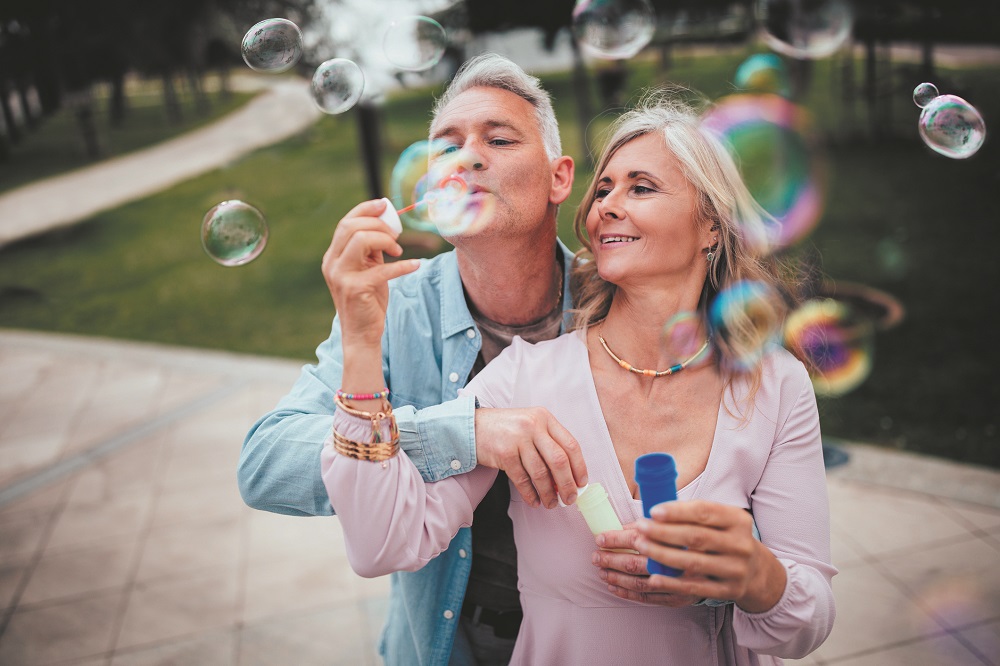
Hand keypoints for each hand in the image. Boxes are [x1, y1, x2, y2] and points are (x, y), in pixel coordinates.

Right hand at [322, 199, 420, 346]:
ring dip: (385, 240)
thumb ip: (370, 249)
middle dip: (378, 225)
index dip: (365, 210)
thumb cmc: (368, 299)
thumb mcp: (366, 269)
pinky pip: (383, 269)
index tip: (384, 204)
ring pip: (360, 240)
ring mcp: (341, 276)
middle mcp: (332, 264)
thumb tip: (386, 224)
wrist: (361, 333)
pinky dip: (403, 265)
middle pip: (351, 227)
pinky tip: (415, 265)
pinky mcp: (356, 289)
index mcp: (332, 256)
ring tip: (399, 251)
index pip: (345, 223)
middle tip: (396, 237)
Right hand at [474, 407, 587, 508]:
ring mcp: (518, 439)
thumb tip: (567, 476)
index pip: (570, 444)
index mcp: (545, 418)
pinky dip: (530, 494)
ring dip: (548, 493)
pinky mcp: (504, 453)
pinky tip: (534, 501)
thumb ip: (549, 443)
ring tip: (551, 504)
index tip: (581, 483)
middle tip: (570, 498)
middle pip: (559, 460)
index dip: (579, 467)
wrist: (473, 426)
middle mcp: (533, 426)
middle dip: (567, 484)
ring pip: (541, 473)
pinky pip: (522, 479)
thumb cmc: (506, 429)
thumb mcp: (531, 425)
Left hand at [591, 525, 700, 606]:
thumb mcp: (693, 519)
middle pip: (644, 558)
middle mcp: (689, 559)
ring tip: (600, 568)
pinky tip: (613, 586)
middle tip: (597, 552)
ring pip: (644, 581)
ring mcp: (685, 582)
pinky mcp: (682, 597)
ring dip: (618, 574)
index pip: (649, 533)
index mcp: (687, 535)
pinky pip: (651, 598)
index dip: (622, 536)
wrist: (738, 565)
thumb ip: (663, 520)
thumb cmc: (709, 535)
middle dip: (615, 555)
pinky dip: (629, 593)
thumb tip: (629, 525)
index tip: (602, 536)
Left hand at [633, 500, 786, 612]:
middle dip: (664, 532)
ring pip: (693, 562)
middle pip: (696, 537)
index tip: (653, 511)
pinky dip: (672, 583)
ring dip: (662, 554)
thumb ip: (694, 514)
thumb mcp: (721, 521)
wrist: (756, 571)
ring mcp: (735, 569)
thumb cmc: (726, 538)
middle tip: (641, 527)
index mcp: (737, 520)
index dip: (677, 511)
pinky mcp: (728, 590)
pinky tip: (653, 578)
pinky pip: (695, 587)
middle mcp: (740, 544)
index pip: (704, 512)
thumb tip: (654, 511)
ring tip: (641, 546)